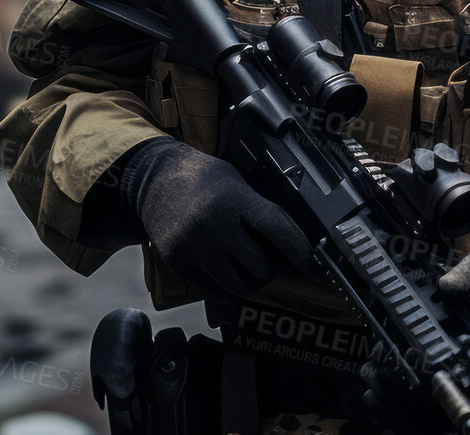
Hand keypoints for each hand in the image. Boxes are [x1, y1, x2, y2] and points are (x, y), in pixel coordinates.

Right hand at [117, 137, 318, 299]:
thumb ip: (258, 208)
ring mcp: (193, 246)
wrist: (153, 179)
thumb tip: (292, 241)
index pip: (276, 227)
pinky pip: (213, 290)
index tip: (316, 266)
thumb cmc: (203, 178)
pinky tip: (226, 268)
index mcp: (233, 197)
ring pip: (238, 285)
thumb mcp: (235, 181)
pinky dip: (226, 285)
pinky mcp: (178, 262)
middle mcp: (213, 223)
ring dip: (251, 281)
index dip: (300, 250)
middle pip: (260, 266)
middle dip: (271, 267)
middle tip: (269, 258)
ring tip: (248, 267)